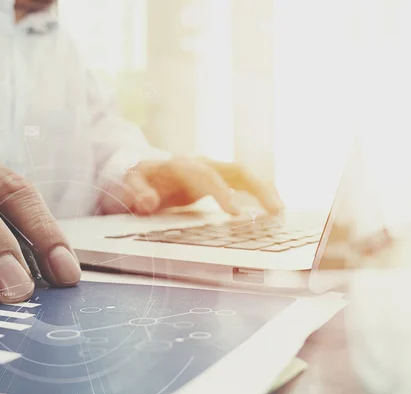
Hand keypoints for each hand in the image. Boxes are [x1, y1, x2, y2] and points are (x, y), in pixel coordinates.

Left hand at [100, 156, 283, 215]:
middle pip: (236, 169)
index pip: (207, 176)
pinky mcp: (219, 178)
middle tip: (274, 211)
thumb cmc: (137, 179)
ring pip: (246, 174)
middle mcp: (202, 163)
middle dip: (257, 188)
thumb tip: (147, 202)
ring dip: (265, 190)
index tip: (236, 213)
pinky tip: (273, 210)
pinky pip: (245, 183)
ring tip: (280, 212)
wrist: (143, 170)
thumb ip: (136, 191)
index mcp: (181, 165)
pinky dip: (260, 193)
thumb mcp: (129, 184)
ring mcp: (213, 169)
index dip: (223, 193)